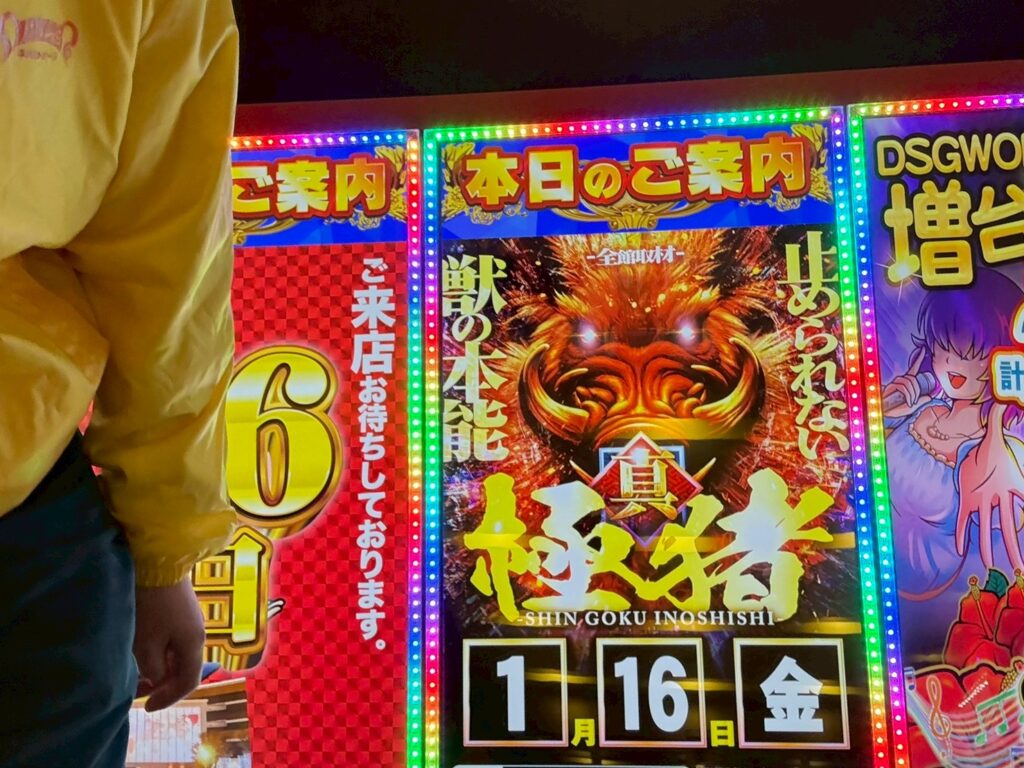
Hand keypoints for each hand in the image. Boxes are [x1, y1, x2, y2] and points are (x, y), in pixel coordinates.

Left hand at [134, 579, 206, 711]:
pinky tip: (143, 649)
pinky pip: (173, 640)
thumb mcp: (147, 642)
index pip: (188, 681)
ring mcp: (190, 620)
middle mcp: (197, 634)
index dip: (169, 698)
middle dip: (162, 683)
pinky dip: (159, 652)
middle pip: (184, 668)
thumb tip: (156, 677)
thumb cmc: (152, 605)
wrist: (159, 562)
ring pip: (177, 654)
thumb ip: (153, 668)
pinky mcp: (181, 610)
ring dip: (159, 667)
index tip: (147, 707)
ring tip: (136, 671)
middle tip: (137, 691)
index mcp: (193, 644)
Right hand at [883, 347, 925, 417]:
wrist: (888, 415)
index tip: (923, 349)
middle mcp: (901, 379)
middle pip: (913, 379)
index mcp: (907, 381)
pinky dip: (909, 396)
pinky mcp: (890, 386)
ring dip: (913, 395)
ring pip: (909, 383)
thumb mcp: (916, 404)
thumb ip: (925, 399)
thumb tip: (934, 394)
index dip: (918, 358)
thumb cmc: (900, 409)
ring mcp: (895, 382)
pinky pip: (904, 387)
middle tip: (916, 401)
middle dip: (918, 391)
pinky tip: (908, 402)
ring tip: (911, 403)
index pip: (914, 368)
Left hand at [956, 402, 1023, 571]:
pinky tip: (960, 549)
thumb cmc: (990, 452)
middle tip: (1020, 567)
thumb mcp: (993, 437)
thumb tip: (1001, 404)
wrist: (975, 458)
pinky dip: (962, 534)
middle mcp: (997, 497)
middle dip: (1013, 546)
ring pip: (987, 528)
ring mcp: (982, 501)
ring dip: (987, 546)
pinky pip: (964, 521)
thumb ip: (997, 422)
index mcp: (1008, 484)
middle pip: (1008, 525)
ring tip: (990, 563)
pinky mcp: (967, 502)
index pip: (1023, 500)